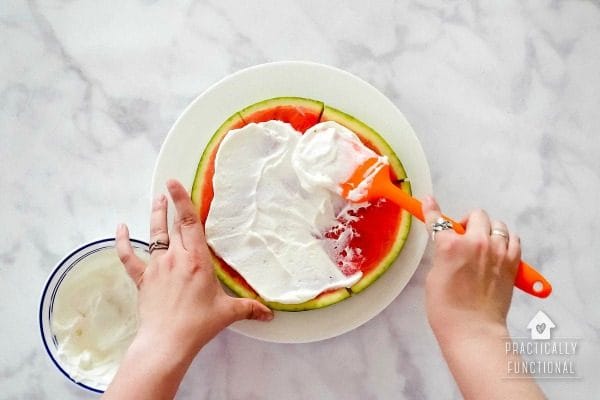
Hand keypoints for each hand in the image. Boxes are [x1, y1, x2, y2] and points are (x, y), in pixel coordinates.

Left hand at [104, 180, 272, 399]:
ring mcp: (156, 267)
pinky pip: (129, 257)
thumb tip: (269, 314)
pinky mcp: (143, 279)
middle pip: (172, 225)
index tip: (174, 183)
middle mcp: (175, 258)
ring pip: (154, 235)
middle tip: (169, 189)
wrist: (167, 340)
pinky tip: (120, 228)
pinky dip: (123, 242)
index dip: (183, 201)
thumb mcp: (227, 313)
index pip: (190, 223)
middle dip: (170, 204)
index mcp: (197, 260)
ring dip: (155, 216)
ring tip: (156, 201)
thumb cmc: (198, 324)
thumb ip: (249, 308)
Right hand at [422, 196, 519, 338]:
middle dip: (468, 222)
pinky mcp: (513, 262)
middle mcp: (476, 242)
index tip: (429, 202)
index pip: (437, 220)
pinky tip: (498, 250)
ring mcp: (498, 251)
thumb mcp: (434, 275)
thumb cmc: (447, 309)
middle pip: (476, 215)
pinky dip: (506, 240)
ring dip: (488, 230)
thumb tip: (449, 246)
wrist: (473, 330)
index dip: (431, 210)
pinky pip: (513, 238)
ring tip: (483, 244)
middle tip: (462, 236)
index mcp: (450, 245)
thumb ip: (442, 253)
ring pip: (497, 224)